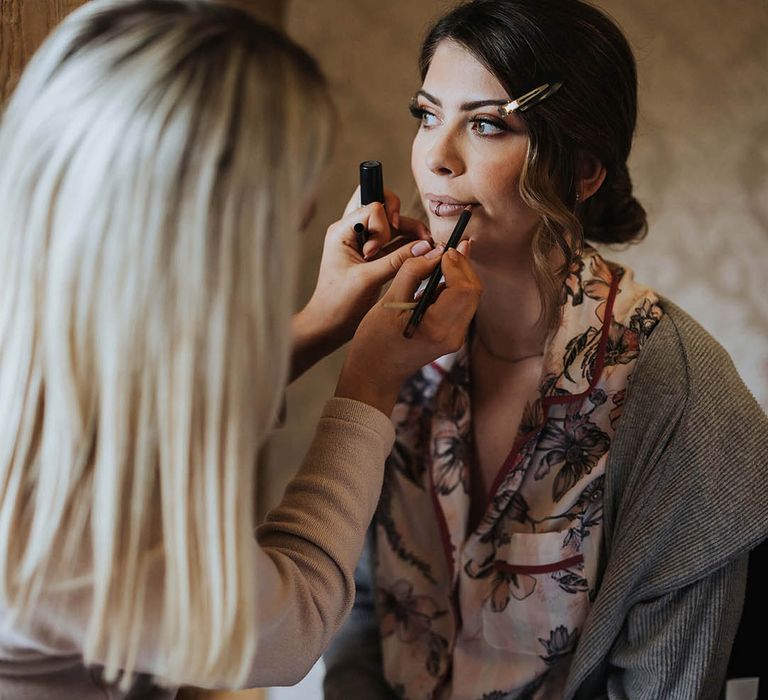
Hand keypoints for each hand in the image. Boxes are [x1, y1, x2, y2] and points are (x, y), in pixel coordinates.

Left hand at [291, 187, 430, 379]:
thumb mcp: (369, 280)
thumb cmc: (338, 303)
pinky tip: (421, 251)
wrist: (329, 325)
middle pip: (382, 207)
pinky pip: (395, 240)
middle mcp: (352, 231)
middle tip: (410, 237)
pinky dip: (409, 243)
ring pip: (392, 224)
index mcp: (342, 231)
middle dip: (400, 218)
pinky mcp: (374, 256)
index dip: (383, 226)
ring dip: (410, 231)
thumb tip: (426, 247)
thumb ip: (398, 260)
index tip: (376, 252)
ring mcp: (364, 243)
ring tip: (425, 245)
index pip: (371, 208)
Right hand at [335, 240, 481, 414]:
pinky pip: (461, 305)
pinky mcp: (452, 335)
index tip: (441, 250)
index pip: (464, 288)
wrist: (376, 372)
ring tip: (441, 259)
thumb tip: (434, 251)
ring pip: (470, 296)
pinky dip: (454, 287)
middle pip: (473, 290)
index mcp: (438, 328)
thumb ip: (413, 272)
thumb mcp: (389, 301)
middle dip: (462, 265)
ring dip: (459, 274)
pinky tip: (438, 278)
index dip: (456, 263)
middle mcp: (454, 335)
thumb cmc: (375, 340)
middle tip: (447, 246)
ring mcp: (456, 338)